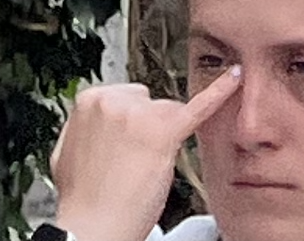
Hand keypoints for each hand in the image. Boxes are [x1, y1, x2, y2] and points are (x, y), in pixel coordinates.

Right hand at [49, 65, 241, 240]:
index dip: (128, 129)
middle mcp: (113, 99)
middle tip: (131, 165)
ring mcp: (138, 114)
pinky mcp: (163, 133)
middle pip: (149, 103)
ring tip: (141, 170)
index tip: (123, 149)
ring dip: (162, 138)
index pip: (126, 99)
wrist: (90, 230)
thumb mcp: (68, 152)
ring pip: (168, 113)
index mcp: (89, 100)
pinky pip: (197, 108)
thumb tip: (96, 123)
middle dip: (145, 130)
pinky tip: (236, 78)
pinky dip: (220, 92)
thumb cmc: (80, 201)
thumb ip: (87, 127)